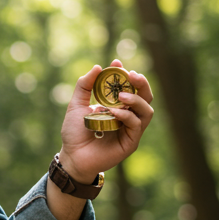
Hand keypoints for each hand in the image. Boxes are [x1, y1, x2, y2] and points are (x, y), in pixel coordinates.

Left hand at [58, 59, 154, 182]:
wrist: (72, 156)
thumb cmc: (75, 132)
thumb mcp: (76, 105)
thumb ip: (84, 86)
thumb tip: (98, 67)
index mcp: (117, 105)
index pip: (129, 86)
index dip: (126, 73)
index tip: (117, 63)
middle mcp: (127, 116)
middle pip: (145, 96)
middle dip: (141, 83)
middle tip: (131, 74)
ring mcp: (131, 129)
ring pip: (146, 110)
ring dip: (136, 99)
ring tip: (122, 96)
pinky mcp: (131, 142)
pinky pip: (136, 125)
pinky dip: (127, 116)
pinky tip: (115, 112)